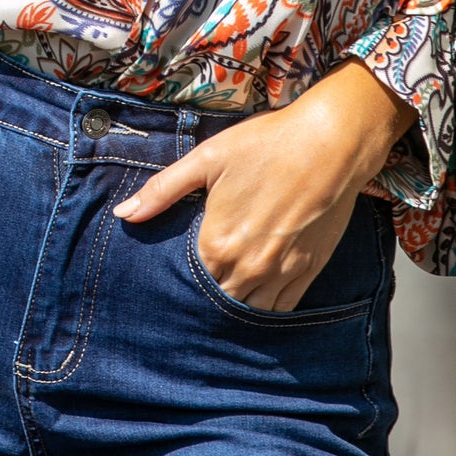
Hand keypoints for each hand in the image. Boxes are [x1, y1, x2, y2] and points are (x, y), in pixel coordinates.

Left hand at [111, 62, 414, 311]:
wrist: (331, 144)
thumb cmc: (266, 145)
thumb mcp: (206, 159)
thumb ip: (162, 191)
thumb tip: (124, 215)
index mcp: (217, 243)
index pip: (188, 280)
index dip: (180, 277)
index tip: (173, 273)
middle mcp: (248, 267)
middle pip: (216, 300)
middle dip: (205, 296)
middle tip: (196, 287)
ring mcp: (280, 274)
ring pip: (248, 311)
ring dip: (234, 305)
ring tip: (224, 291)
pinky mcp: (308, 272)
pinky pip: (281, 309)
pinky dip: (265, 308)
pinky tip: (255, 296)